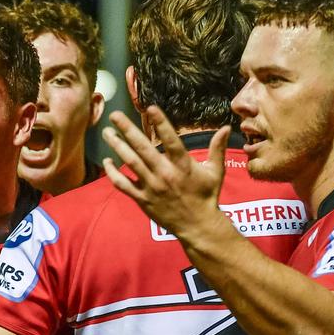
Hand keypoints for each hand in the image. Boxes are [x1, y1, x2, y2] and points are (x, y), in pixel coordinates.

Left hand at [101, 106, 230, 239]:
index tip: (150, 108)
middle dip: (127, 130)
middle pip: (143, 149)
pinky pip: (124, 185)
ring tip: (107, 132)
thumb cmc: (206, 196)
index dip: (160, 123)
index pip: (171, 140)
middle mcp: (165, 174)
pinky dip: (113, 173)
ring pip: (130, 163)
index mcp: (183, 165)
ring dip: (117, 146)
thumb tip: (227, 127)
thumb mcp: (215, 172)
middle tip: (115, 116)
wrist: (197, 226)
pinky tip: (106, 161)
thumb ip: (217, 148)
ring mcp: (152, 187)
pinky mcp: (142, 199)